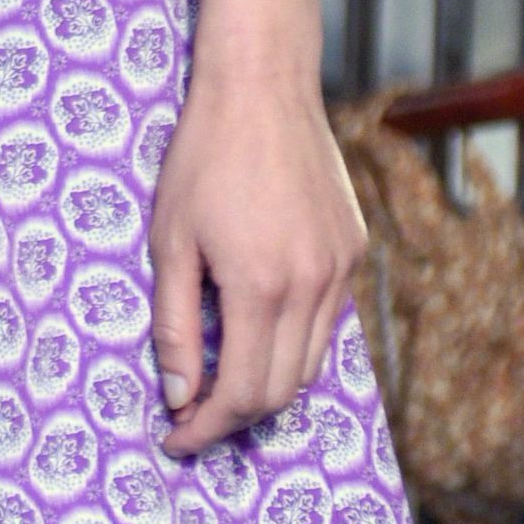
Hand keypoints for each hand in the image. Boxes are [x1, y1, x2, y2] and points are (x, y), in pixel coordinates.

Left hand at [147, 31, 363, 458]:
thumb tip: (178, 393)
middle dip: (235, 417)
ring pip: (311, 363)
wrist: (262, 88)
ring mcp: (341, 269)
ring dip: (266, 385)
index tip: (176, 436)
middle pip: (282, 390)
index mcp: (262, 286)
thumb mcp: (169, 243)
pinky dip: (293, 345)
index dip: (206, 426)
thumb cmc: (203, 158)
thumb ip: (175, 325)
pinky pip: (327, 323)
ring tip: (220, 381)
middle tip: (192, 415)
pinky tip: (257, 332)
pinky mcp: (353, 251)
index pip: (242, 393)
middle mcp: (313, 286)